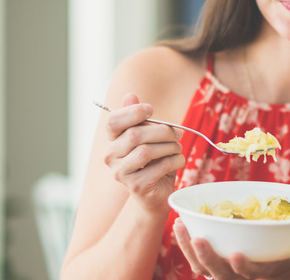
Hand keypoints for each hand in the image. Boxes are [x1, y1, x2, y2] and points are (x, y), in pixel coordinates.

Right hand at [103, 93, 185, 211]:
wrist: (155, 194)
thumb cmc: (153, 161)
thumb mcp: (148, 137)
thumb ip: (138, 118)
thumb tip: (130, 95)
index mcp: (112, 141)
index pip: (113, 122)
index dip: (132, 112)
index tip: (151, 109)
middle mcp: (110, 157)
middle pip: (134, 135)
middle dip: (162, 131)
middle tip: (178, 132)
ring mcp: (121, 173)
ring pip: (147, 151)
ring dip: (170, 147)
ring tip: (178, 148)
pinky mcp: (136, 186)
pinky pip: (159, 167)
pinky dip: (175, 161)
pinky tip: (178, 161)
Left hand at [173, 218, 289, 278]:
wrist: (276, 268)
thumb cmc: (287, 252)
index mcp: (261, 272)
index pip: (251, 275)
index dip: (245, 268)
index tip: (237, 255)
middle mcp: (239, 277)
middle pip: (220, 274)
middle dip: (209, 258)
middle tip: (200, 239)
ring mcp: (224, 274)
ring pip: (203, 268)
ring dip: (190, 249)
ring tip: (181, 227)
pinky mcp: (213, 265)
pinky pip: (195, 260)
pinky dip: (186, 245)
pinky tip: (179, 226)